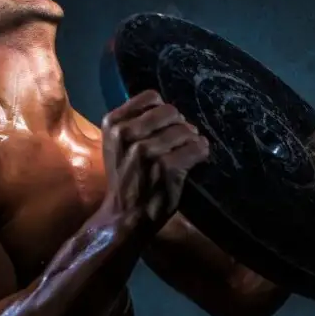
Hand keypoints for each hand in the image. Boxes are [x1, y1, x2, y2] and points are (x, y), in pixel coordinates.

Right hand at [101, 90, 209, 226]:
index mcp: (113, 124)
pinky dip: (201, 153)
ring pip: (185, 130)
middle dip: (180, 125)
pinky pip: (196, 148)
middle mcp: (126, 134)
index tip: (166, 128)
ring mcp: (146, 151)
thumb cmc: (126, 180)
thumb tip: (168, 108)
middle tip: (181, 141)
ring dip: (192, 140)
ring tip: (188, 153)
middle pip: (170, 111)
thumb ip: (134, 123)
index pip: (151, 98)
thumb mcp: (117, 146)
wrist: (124, 217)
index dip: (164, 112)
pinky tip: (196, 160)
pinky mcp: (166, 167)